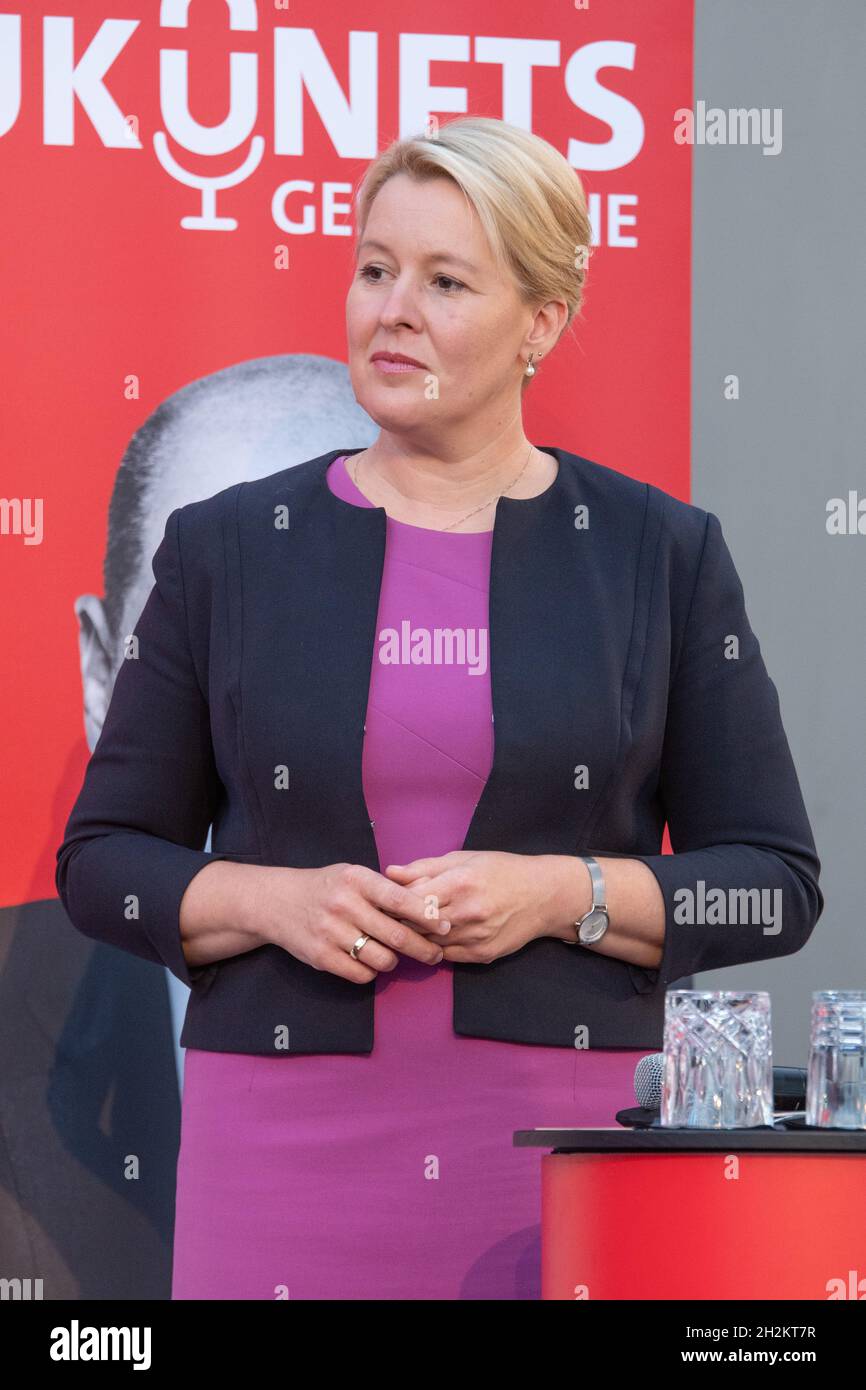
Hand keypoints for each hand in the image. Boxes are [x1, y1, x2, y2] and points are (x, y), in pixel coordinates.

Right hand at [256, 862, 450, 983]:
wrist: (277, 902)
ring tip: (393, 956)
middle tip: (436, 954)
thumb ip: (385, 888)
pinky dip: (371, 972)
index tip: (445, 926)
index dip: (427, 915)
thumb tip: (429, 906)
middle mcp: (344, 904)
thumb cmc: (326, 887)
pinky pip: (361, 974)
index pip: (400, 899)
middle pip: (397, 935)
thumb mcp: (353, 875)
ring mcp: (331, 932)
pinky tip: (368, 962)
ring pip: (382, 959)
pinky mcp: (321, 956)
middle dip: (423, 948)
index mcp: (357, 879)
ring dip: (394, 961)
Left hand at [384, 851, 576, 963]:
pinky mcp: (481, 954)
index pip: (410, 900)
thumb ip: (423, 868)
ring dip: (417, 936)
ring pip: (428, 943)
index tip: (385, 900)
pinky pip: (445, 956)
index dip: (394, 901)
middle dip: (401, 921)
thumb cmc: (501, 870)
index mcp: (459, 883)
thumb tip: (389, 872)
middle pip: (416, 925)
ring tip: (411, 926)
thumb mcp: (463, 859)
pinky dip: (436, 947)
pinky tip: (435, 936)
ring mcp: (475, 936)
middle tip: (390, 917)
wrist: (543, 896)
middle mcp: (467, 912)